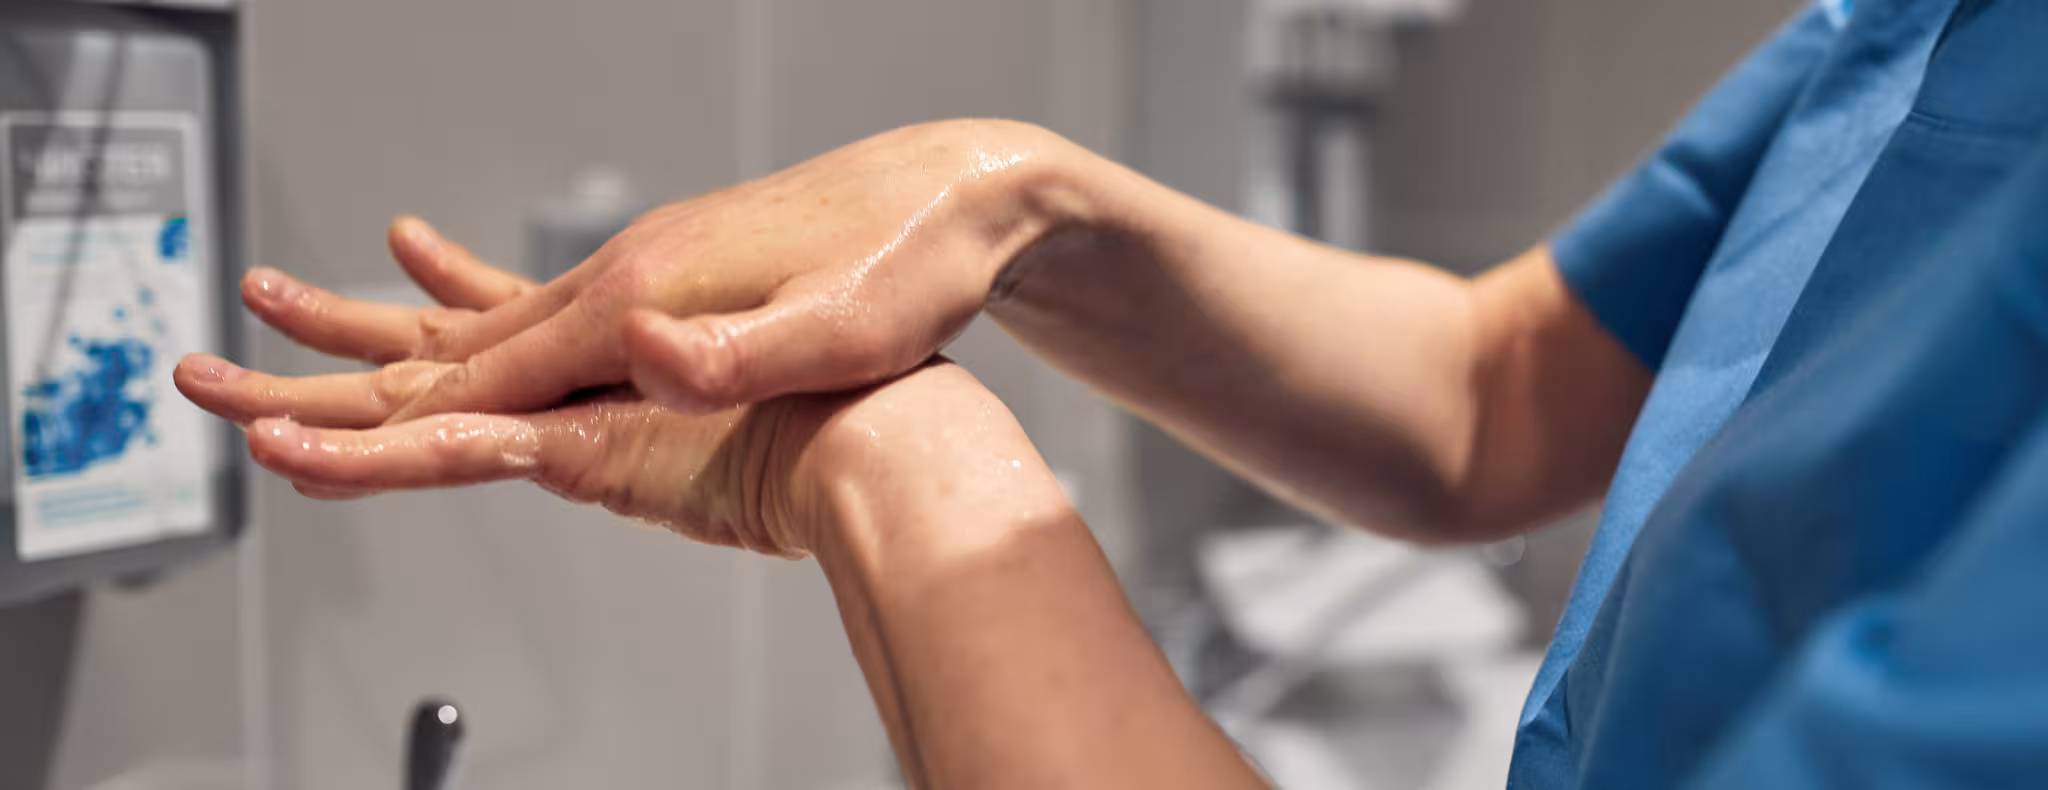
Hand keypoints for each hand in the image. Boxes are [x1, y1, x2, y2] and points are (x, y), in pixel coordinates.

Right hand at [232, 120, 1080, 426]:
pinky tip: (421, 264)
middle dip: (341, 375)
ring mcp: (642, 265)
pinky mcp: (669, 270)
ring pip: (484, 315)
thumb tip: (646, 354)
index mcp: (643, 294)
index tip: (296, 451)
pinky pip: (541, 294)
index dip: (393, 422)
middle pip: (457, 342)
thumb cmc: (915, 264)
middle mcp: (624, 271)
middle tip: (226, 384)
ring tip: (283, 303)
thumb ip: (741, 353)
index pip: (491, 374)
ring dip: (381, 329)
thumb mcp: (844, 330)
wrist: (959, 191)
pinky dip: (464, 293)